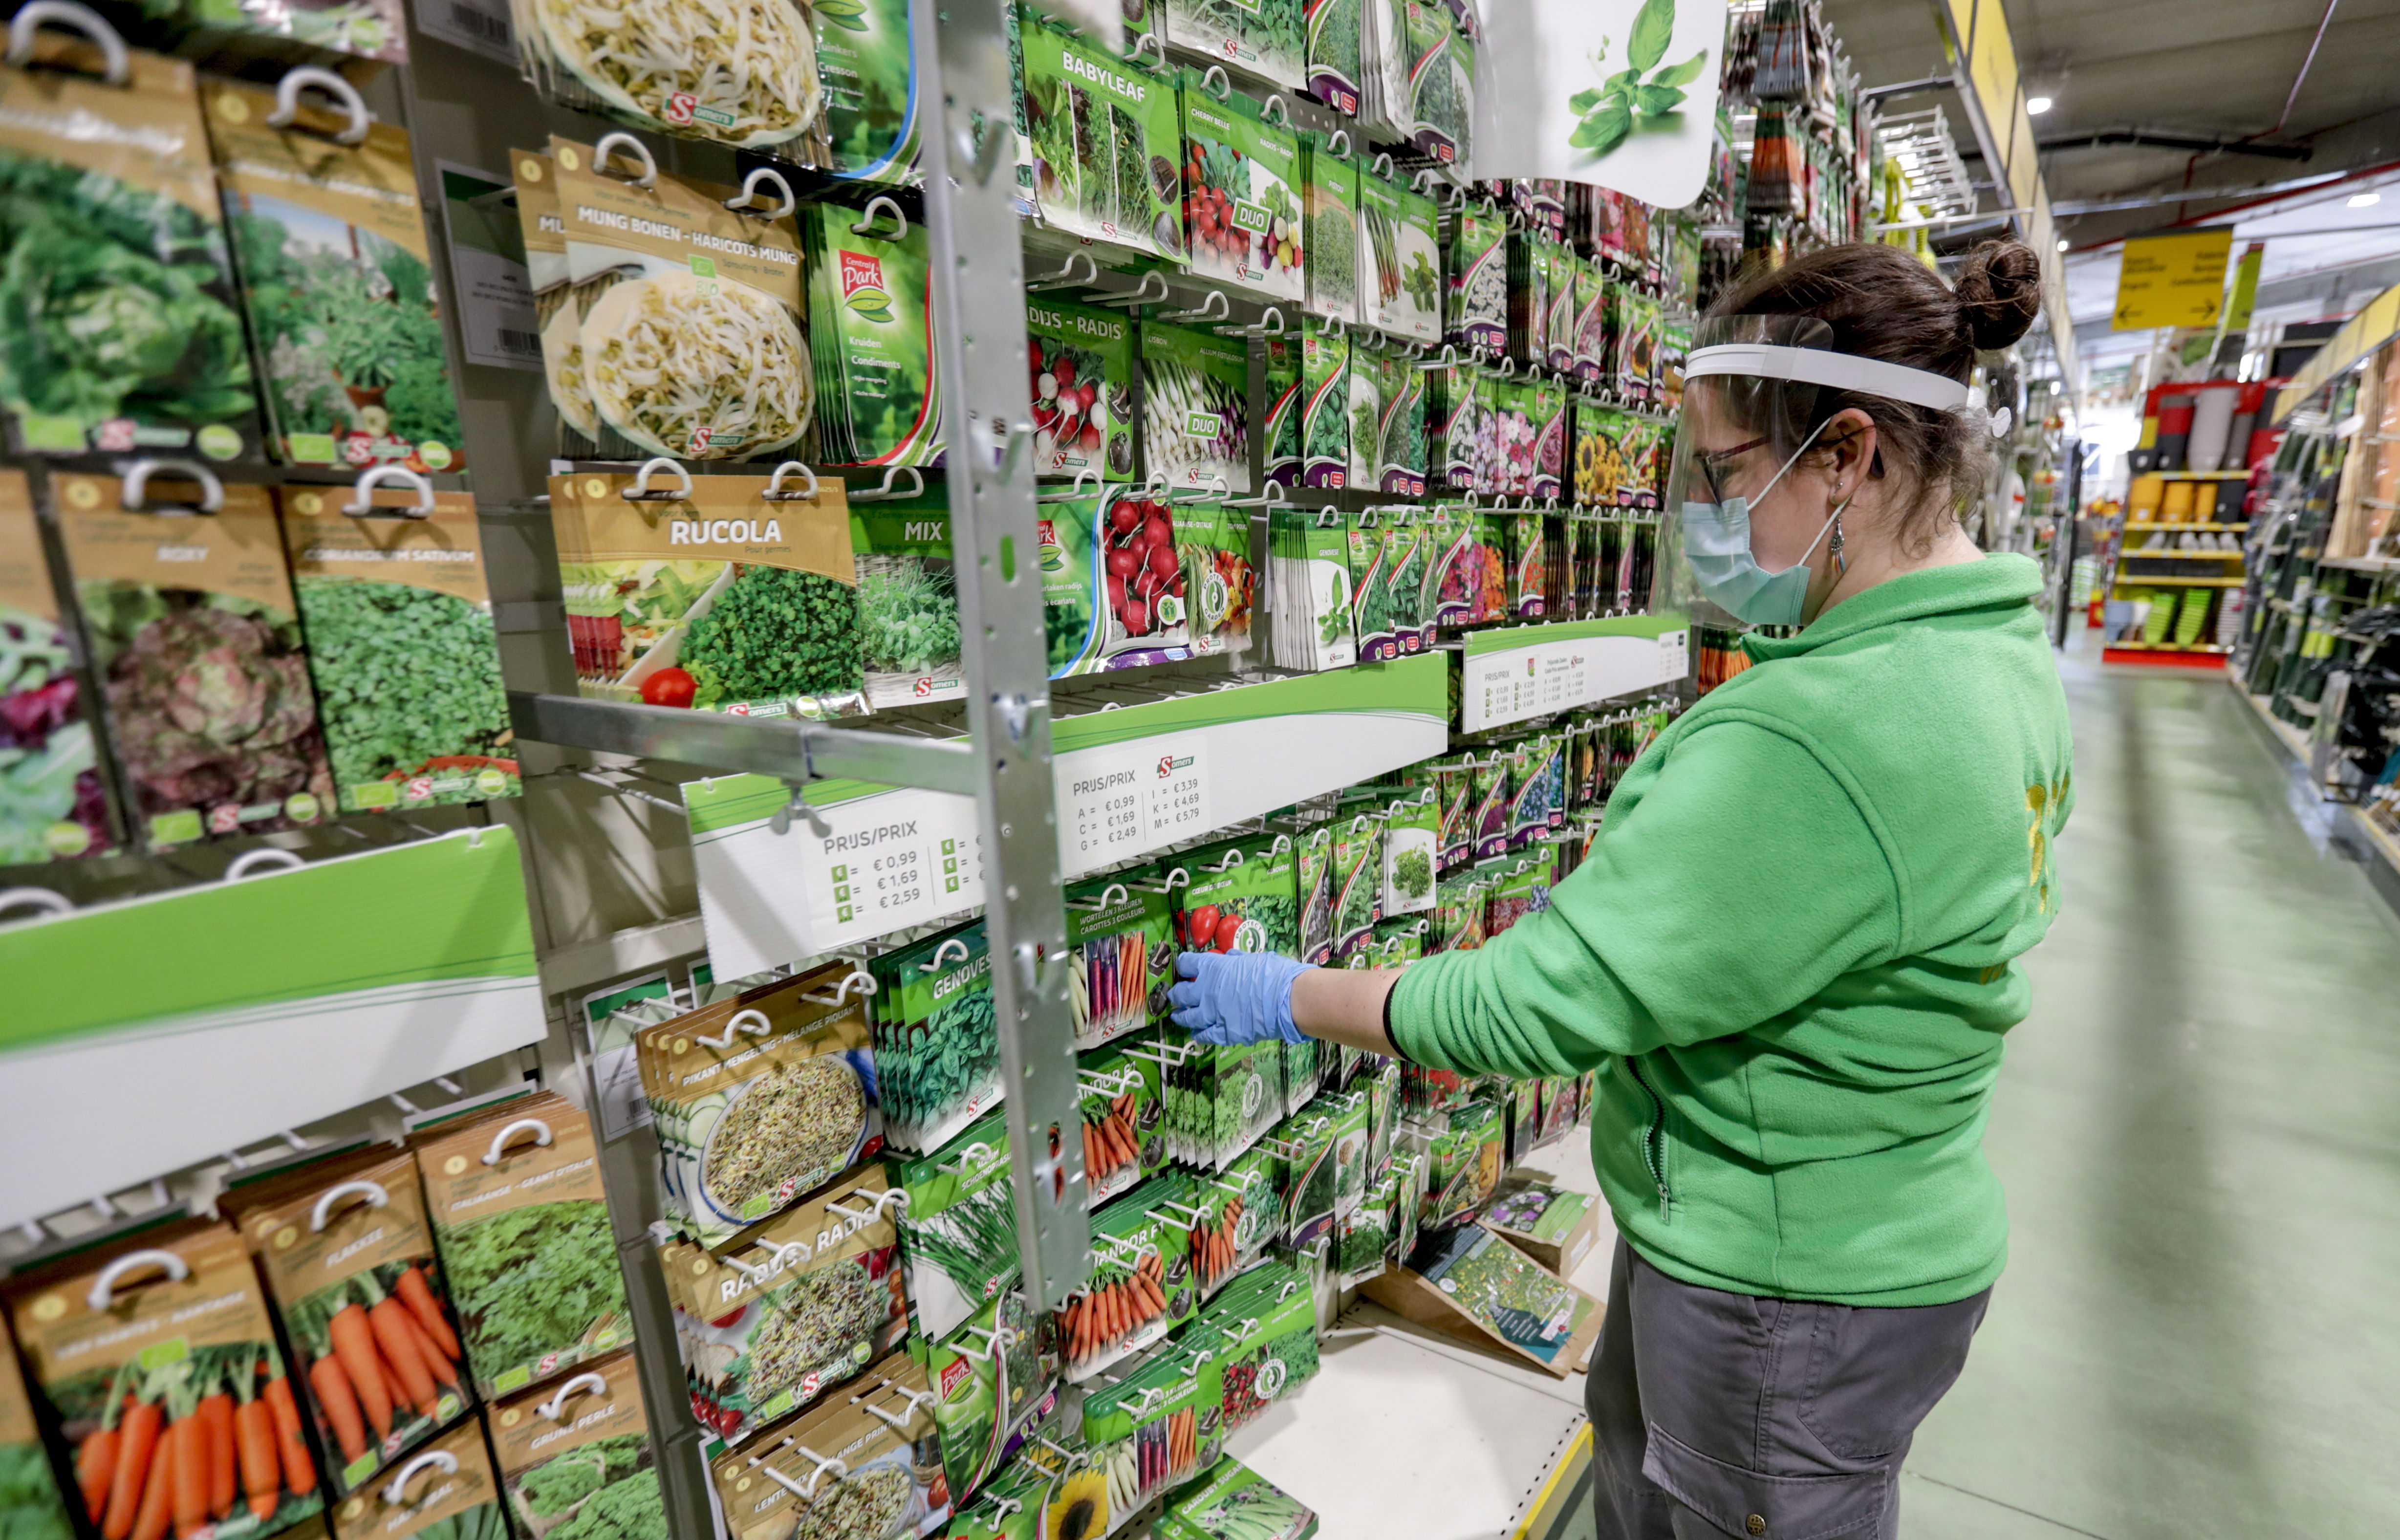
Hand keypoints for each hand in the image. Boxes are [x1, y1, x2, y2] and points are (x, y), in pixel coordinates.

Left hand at [1169, 950, 1310, 1044]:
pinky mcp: (1225, 1033)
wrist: (1287, 999)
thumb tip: (1230, 956)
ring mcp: (1213, 1015)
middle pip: (1181, 994)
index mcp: (1213, 969)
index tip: (1183, 967)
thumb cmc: (1273, 974)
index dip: (1183, 965)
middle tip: (1174, 995)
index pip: (1187, 964)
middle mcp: (1206, 992)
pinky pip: (1206, 1035)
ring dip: (1180, 1016)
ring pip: (1188, 1017)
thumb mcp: (1253, 959)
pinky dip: (1199, 1035)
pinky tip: (1196, 1034)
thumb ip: (1237, 960)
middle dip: (1176, 994)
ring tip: (1177, 1016)